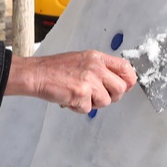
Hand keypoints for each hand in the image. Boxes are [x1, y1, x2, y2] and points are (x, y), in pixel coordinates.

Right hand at [4, 51, 137, 114]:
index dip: (129, 79)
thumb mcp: (81, 60)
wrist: (37, 74)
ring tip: (79, 96)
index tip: (127, 86)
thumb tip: (117, 81)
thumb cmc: (55, 69)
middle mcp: (95, 67)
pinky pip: (88, 109)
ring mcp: (89, 80)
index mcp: (96, 57)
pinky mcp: (81, 94)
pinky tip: (69, 99)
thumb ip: (99, 69)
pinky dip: (78, 108)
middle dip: (112, 96)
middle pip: (121, 88)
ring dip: (93, 103)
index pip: (124, 67)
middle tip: (99, 96)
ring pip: (106, 101)